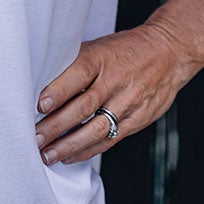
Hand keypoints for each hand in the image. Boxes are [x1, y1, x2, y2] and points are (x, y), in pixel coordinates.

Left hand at [33, 21, 199, 164]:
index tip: (39, 106)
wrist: (169, 53)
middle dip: (56, 126)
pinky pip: (109, 139)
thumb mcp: (99, 46)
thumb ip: (74, 64)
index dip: (58, 91)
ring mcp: (127, 103)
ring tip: (47, 155)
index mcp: (102, 58)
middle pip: (83, 107)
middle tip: (35, 138)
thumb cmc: (126, 50)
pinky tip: (69, 156)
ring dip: (69, 145)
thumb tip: (40, 83)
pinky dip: (87, 150)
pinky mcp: (136, 120)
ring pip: (95, 129)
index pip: (78, 74)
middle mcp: (115, 81)